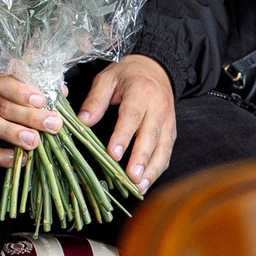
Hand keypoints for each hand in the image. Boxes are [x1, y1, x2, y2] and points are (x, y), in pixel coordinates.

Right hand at [0, 71, 63, 165]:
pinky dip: (2, 156)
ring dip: (14, 133)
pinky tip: (20, 158)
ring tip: (34, 141)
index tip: (41, 100)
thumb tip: (61, 92)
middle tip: (51, 124)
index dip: (22, 92)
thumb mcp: (10, 83)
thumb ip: (35, 85)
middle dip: (30, 116)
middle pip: (3, 106)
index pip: (3, 82)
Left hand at [78, 53, 177, 190]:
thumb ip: (95, 99)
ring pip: (163, 148)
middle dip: (141, 159)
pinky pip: (167, 152)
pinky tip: (147, 181)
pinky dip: (158, 168)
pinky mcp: (171, 131)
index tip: (113, 154)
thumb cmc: (128, 75)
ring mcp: (168, 121)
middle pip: (151, 136)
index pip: (132, 116)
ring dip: (152, 170)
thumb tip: (83, 121)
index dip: (123, 136)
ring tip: (139, 186)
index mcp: (141, 91)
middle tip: (131, 177)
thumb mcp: (107, 78)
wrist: (156, 68)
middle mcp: (159, 107)